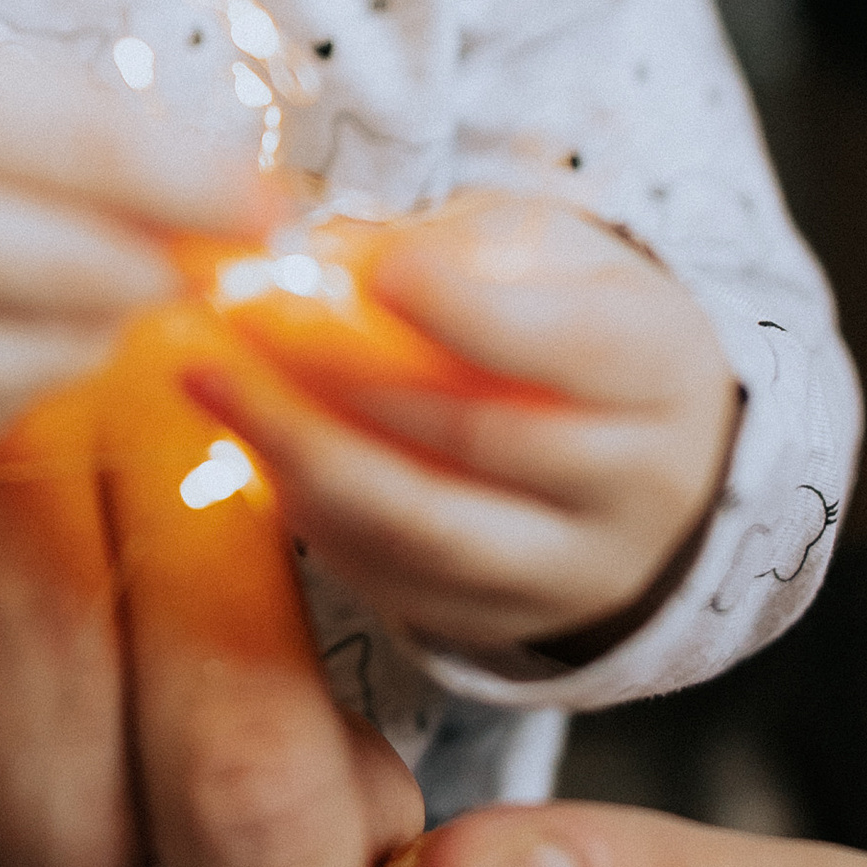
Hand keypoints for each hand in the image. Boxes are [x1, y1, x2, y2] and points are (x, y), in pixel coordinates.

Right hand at [0, 0, 266, 465]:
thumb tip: (227, 200)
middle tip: (186, 248)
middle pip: (85, 272)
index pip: (92, 155)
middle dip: (160, 263)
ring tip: (57, 270)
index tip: (277, 208)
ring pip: (46, 360)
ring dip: (92, 322)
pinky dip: (9, 376)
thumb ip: (60, 116)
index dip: (206, 187)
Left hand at [185, 194, 739, 650]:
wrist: (639, 448)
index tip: (363, 264)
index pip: (566, 347)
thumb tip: (317, 253)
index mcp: (660, 369)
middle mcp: (636, 486)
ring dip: (299, 448)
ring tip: (206, 376)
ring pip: (424, 526)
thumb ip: (446, 245)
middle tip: (235, 311)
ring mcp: (571, 571)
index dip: (461, 308)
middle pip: (480, 440)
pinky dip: (310, 508)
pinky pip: (393, 578)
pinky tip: (244, 441)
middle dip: (342, 373)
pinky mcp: (504, 620)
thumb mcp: (542, 252)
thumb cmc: (566, 315)